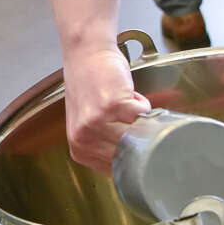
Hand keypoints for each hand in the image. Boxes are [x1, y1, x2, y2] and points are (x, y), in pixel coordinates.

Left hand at [62, 45, 150, 174]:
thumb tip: (138, 166)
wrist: (87, 55)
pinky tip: (128, 94)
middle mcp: (85, 139)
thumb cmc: (90, 87)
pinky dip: (143, 103)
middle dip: (139, 137)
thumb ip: (106, 146)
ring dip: (140, 119)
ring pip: (138, 135)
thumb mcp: (90, 124)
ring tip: (127, 105)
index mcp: (79, 150)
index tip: (142, 150)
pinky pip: (143, 113)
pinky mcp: (112, 105)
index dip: (134, 158)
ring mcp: (97, 123)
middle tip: (135, 122)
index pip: (116, 170)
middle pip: (129, 154)